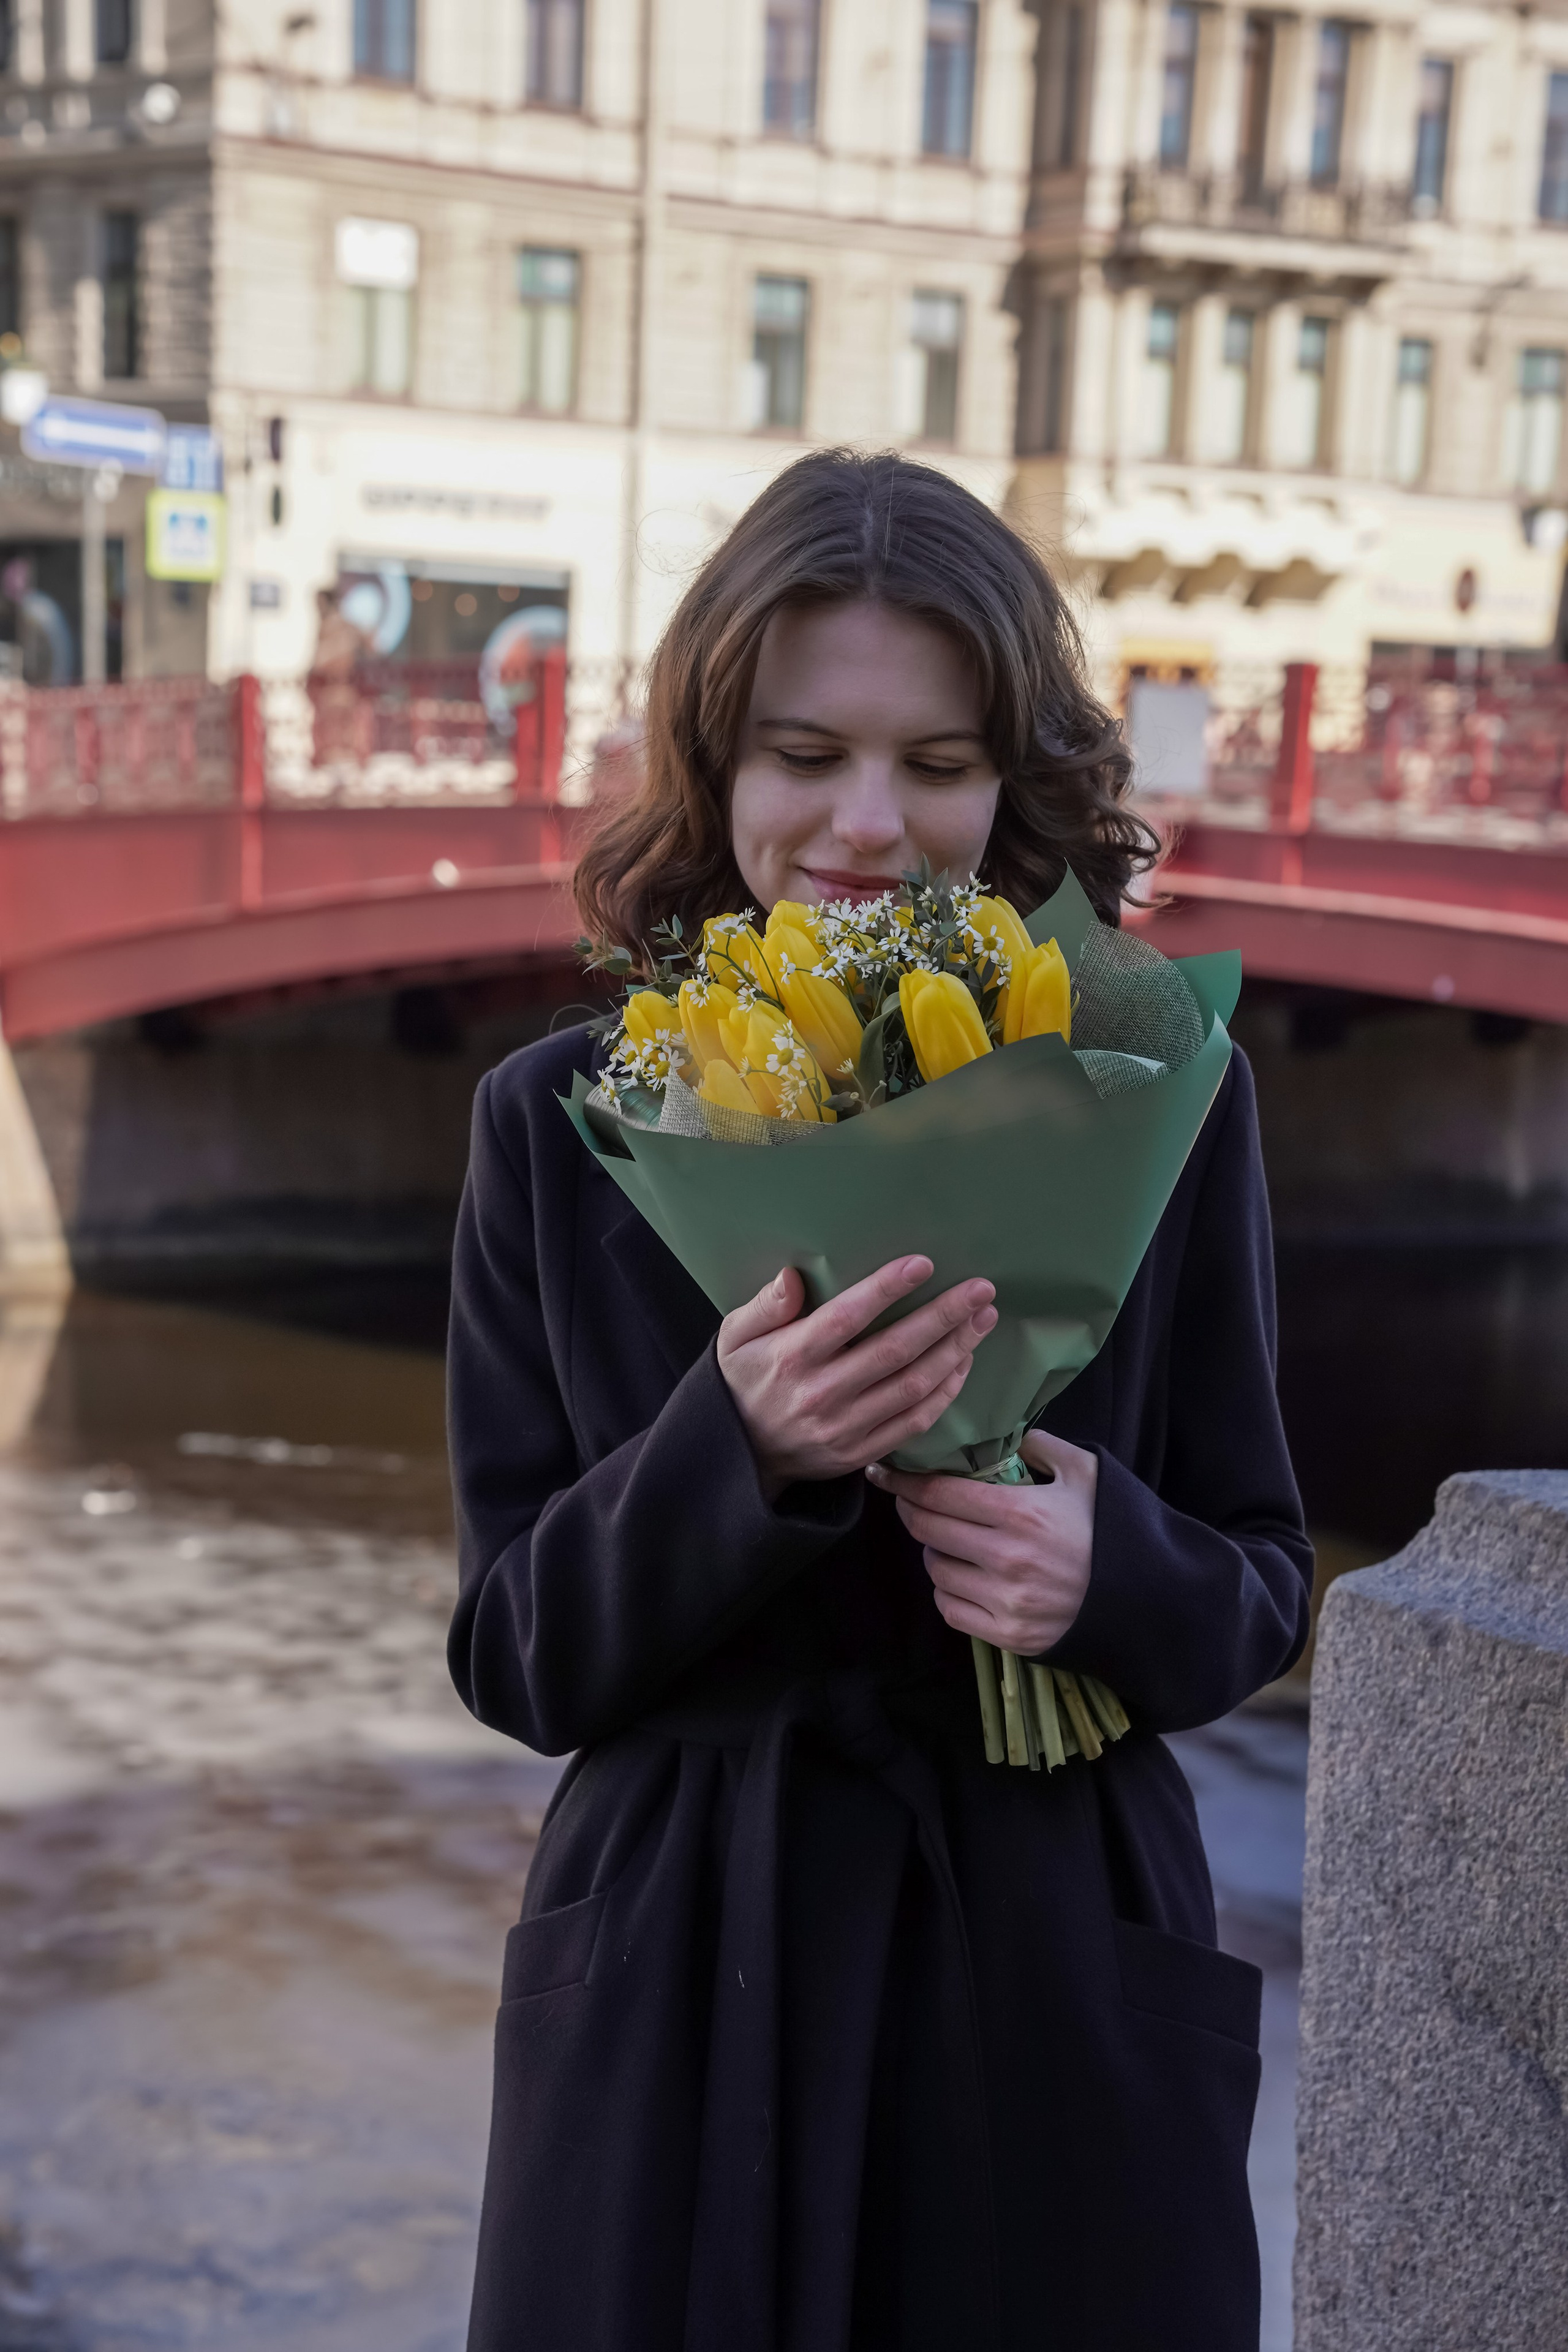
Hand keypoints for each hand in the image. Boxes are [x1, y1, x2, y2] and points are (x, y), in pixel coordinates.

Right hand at [717, 1256, 996, 1495]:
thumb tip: (793, 1275)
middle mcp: (822, 1393)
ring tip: (982, 1320)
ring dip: (954, 1351)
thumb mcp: (735, 1337)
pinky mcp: (862, 1452)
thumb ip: (765, 1305)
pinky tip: (962, 1363)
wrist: (738, 1455)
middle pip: (895, 1351)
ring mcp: (845, 1427)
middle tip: (981, 1289)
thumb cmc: (743, 1381)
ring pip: (913, 1386)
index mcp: (791, 1357)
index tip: (924, 1264)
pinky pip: (914, 1422)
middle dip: (944, 1317)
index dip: (886, 1289)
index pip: (846, 1318)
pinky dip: (944, 1392)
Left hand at [866, 1427, 1096, 1654]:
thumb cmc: (1113, 1530)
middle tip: (912, 1501)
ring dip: (935, 1551)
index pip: (939, 1493)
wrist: (1148, 1601)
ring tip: (952, 1541)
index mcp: (1022, 1512)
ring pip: (936, 1570)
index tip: (884, 1472)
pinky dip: (949, 1590)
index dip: (904, 1481)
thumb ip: (1040, 1446)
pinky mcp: (1009, 1635)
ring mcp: (1006, 1601)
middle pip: (928, 1529)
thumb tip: (1001, 1439)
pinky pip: (951, 1609)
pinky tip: (965, 1576)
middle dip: (912, 1510)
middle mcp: (1008, 1558)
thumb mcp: (1086, 1473)